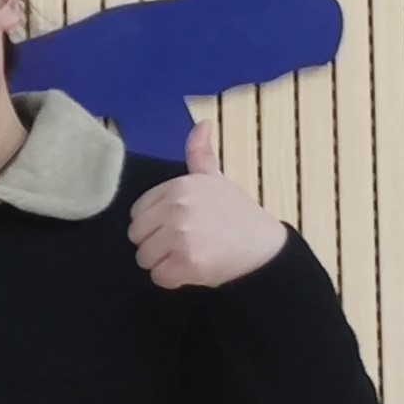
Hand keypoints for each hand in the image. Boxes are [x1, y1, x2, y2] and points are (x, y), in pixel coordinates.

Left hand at [128, 112, 292, 290]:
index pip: (138, 212)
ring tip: (192, 254)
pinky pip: (158, 277)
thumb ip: (201, 155)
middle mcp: (178, 207)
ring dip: (164, 263)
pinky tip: (194, 269)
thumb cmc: (238, 216)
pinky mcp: (187, 263)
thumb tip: (201, 124)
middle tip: (187, 243)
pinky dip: (174, 279)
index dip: (156, 224)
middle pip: (137, 236)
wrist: (266, 250)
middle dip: (157, 244)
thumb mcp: (218, 181)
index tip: (180, 226)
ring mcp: (182, 235)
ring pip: (144, 258)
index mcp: (180, 186)